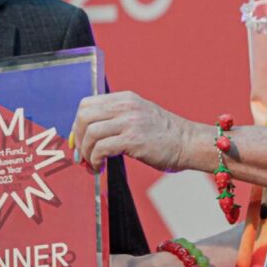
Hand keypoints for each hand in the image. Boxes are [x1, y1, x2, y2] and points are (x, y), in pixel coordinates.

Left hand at [70, 91, 206, 172]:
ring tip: (92, 164)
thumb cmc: (165, 136)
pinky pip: (101, 148)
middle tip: (81, 156)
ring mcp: (130, 122)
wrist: (189, 143)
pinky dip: (95, 160)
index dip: (77, 124)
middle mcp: (125, 106)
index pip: (87, 104)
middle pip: (84, 116)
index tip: (78, 141)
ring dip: (86, 153)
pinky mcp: (133, 139)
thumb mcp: (139, 116)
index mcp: (125, 99)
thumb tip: (90, 134)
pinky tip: (100, 167)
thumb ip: (118, 118)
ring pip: (91, 133)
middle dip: (78, 139)